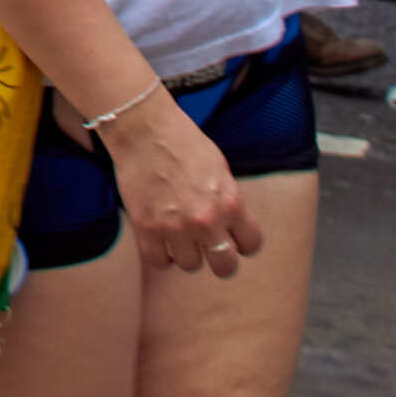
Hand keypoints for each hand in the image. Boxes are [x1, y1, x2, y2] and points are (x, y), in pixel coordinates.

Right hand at [102, 91, 261, 275]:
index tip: (232, 238)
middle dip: (219, 259)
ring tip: (178, 235)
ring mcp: (175, 226)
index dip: (242, 243)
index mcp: (231, 202)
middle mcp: (207, 220)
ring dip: (186, 253)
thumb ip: (228, 201)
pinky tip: (160, 240)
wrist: (144, 130)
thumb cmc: (183, 143)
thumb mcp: (220, 169)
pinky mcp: (146, 228)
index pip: (251, 245)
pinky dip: (160, 255)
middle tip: (207, 247)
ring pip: (191, 265)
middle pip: (225, 266)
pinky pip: (159, 262)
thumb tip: (230, 227)